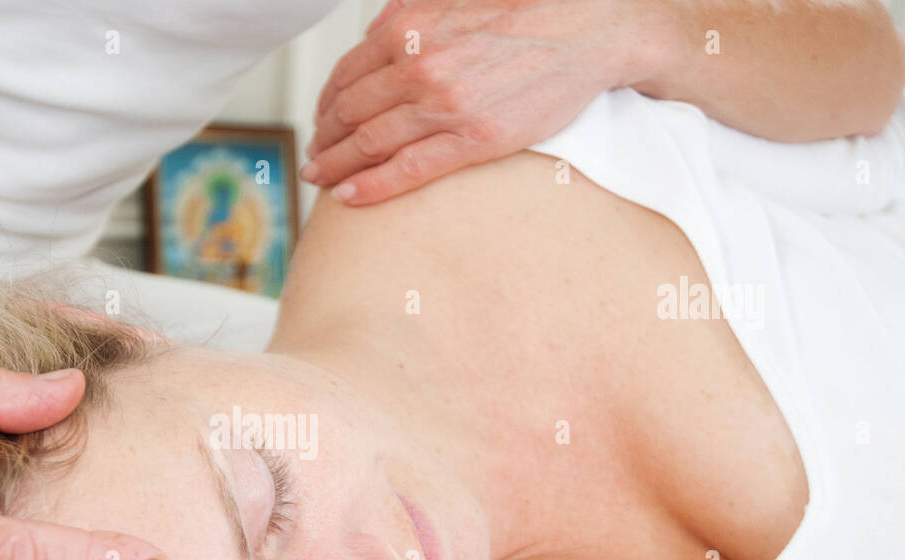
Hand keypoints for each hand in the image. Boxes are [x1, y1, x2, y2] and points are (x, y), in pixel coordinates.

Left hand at [303, 0, 652, 204]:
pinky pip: (407, 170)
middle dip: (324, 138)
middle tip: (314, 156)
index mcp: (407, 27)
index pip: (346, 75)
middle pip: (349, 112)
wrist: (590, 27)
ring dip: (336, 165)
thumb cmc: (527, 12)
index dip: (324, 104)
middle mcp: (417, 65)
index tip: (319, 121)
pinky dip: (370, 185)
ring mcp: (443, 105)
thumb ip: (408, 15)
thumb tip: (375, 33)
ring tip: (321, 178)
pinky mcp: (472, 139)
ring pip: (369, 143)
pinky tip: (348, 196)